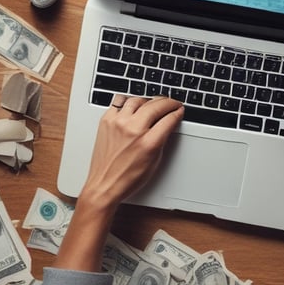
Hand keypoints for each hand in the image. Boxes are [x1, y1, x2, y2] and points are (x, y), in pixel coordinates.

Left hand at [81, 94, 183, 208]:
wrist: (104, 184)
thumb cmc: (127, 178)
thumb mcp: (154, 162)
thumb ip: (162, 140)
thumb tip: (168, 124)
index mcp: (148, 143)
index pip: (169, 119)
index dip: (177, 112)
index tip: (179, 110)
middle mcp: (132, 130)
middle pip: (156, 105)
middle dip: (168, 102)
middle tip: (172, 103)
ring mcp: (118, 123)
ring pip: (138, 99)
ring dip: (149, 100)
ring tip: (153, 104)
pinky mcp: (106, 121)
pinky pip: (119, 102)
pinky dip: (129, 101)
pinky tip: (134, 105)